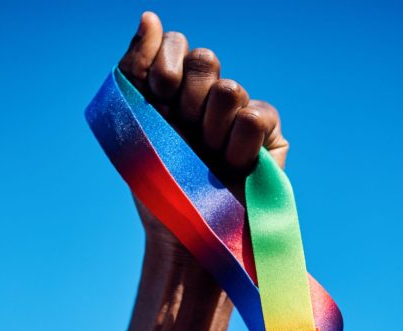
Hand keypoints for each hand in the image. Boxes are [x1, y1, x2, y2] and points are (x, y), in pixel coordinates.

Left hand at [118, 11, 288, 255]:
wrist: (184, 236)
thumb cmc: (157, 188)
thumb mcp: (133, 125)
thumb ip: (135, 67)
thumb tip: (150, 15)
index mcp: (173, 92)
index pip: (175, 44)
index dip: (163, 68)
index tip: (157, 101)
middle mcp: (207, 99)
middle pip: (203, 60)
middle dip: (186, 100)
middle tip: (183, 136)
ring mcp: (238, 116)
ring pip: (228, 89)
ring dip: (210, 129)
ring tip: (208, 159)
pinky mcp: (269, 138)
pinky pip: (255, 117)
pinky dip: (239, 145)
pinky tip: (234, 167)